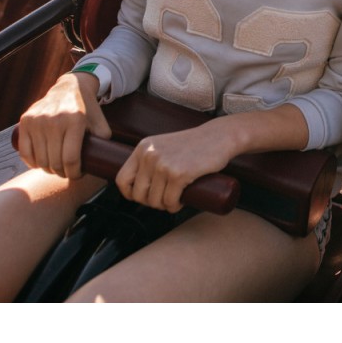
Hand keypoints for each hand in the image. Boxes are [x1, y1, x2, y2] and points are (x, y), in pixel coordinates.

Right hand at [15, 71, 111, 179]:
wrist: (69, 87)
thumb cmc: (87, 109)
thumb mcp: (100, 123)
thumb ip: (104, 142)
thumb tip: (105, 163)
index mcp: (75, 121)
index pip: (71, 159)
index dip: (74, 173)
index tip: (77, 174)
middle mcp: (54, 120)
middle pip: (55, 162)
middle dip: (62, 173)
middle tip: (67, 172)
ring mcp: (37, 120)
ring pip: (40, 159)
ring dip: (48, 170)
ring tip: (56, 168)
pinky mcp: (25, 120)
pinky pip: (25, 152)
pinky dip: (32, 163)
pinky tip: (40, 164)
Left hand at [114, 122, 241, 213]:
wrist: (220, 136)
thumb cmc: (193, 145)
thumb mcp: (163, 146)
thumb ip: (150, 159)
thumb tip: (137, 187)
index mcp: (142, 148)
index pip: (122, 179)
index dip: (130, 194)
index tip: (144, 196)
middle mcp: (149, 155)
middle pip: (138, 194)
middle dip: (151, 203)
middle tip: (164, 199)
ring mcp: (164, 165)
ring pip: (155, 201)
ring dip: (165, 206)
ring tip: (175, 199)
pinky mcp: (179, 174)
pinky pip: (170, 201)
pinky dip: (175, 206)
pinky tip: (181, 201)